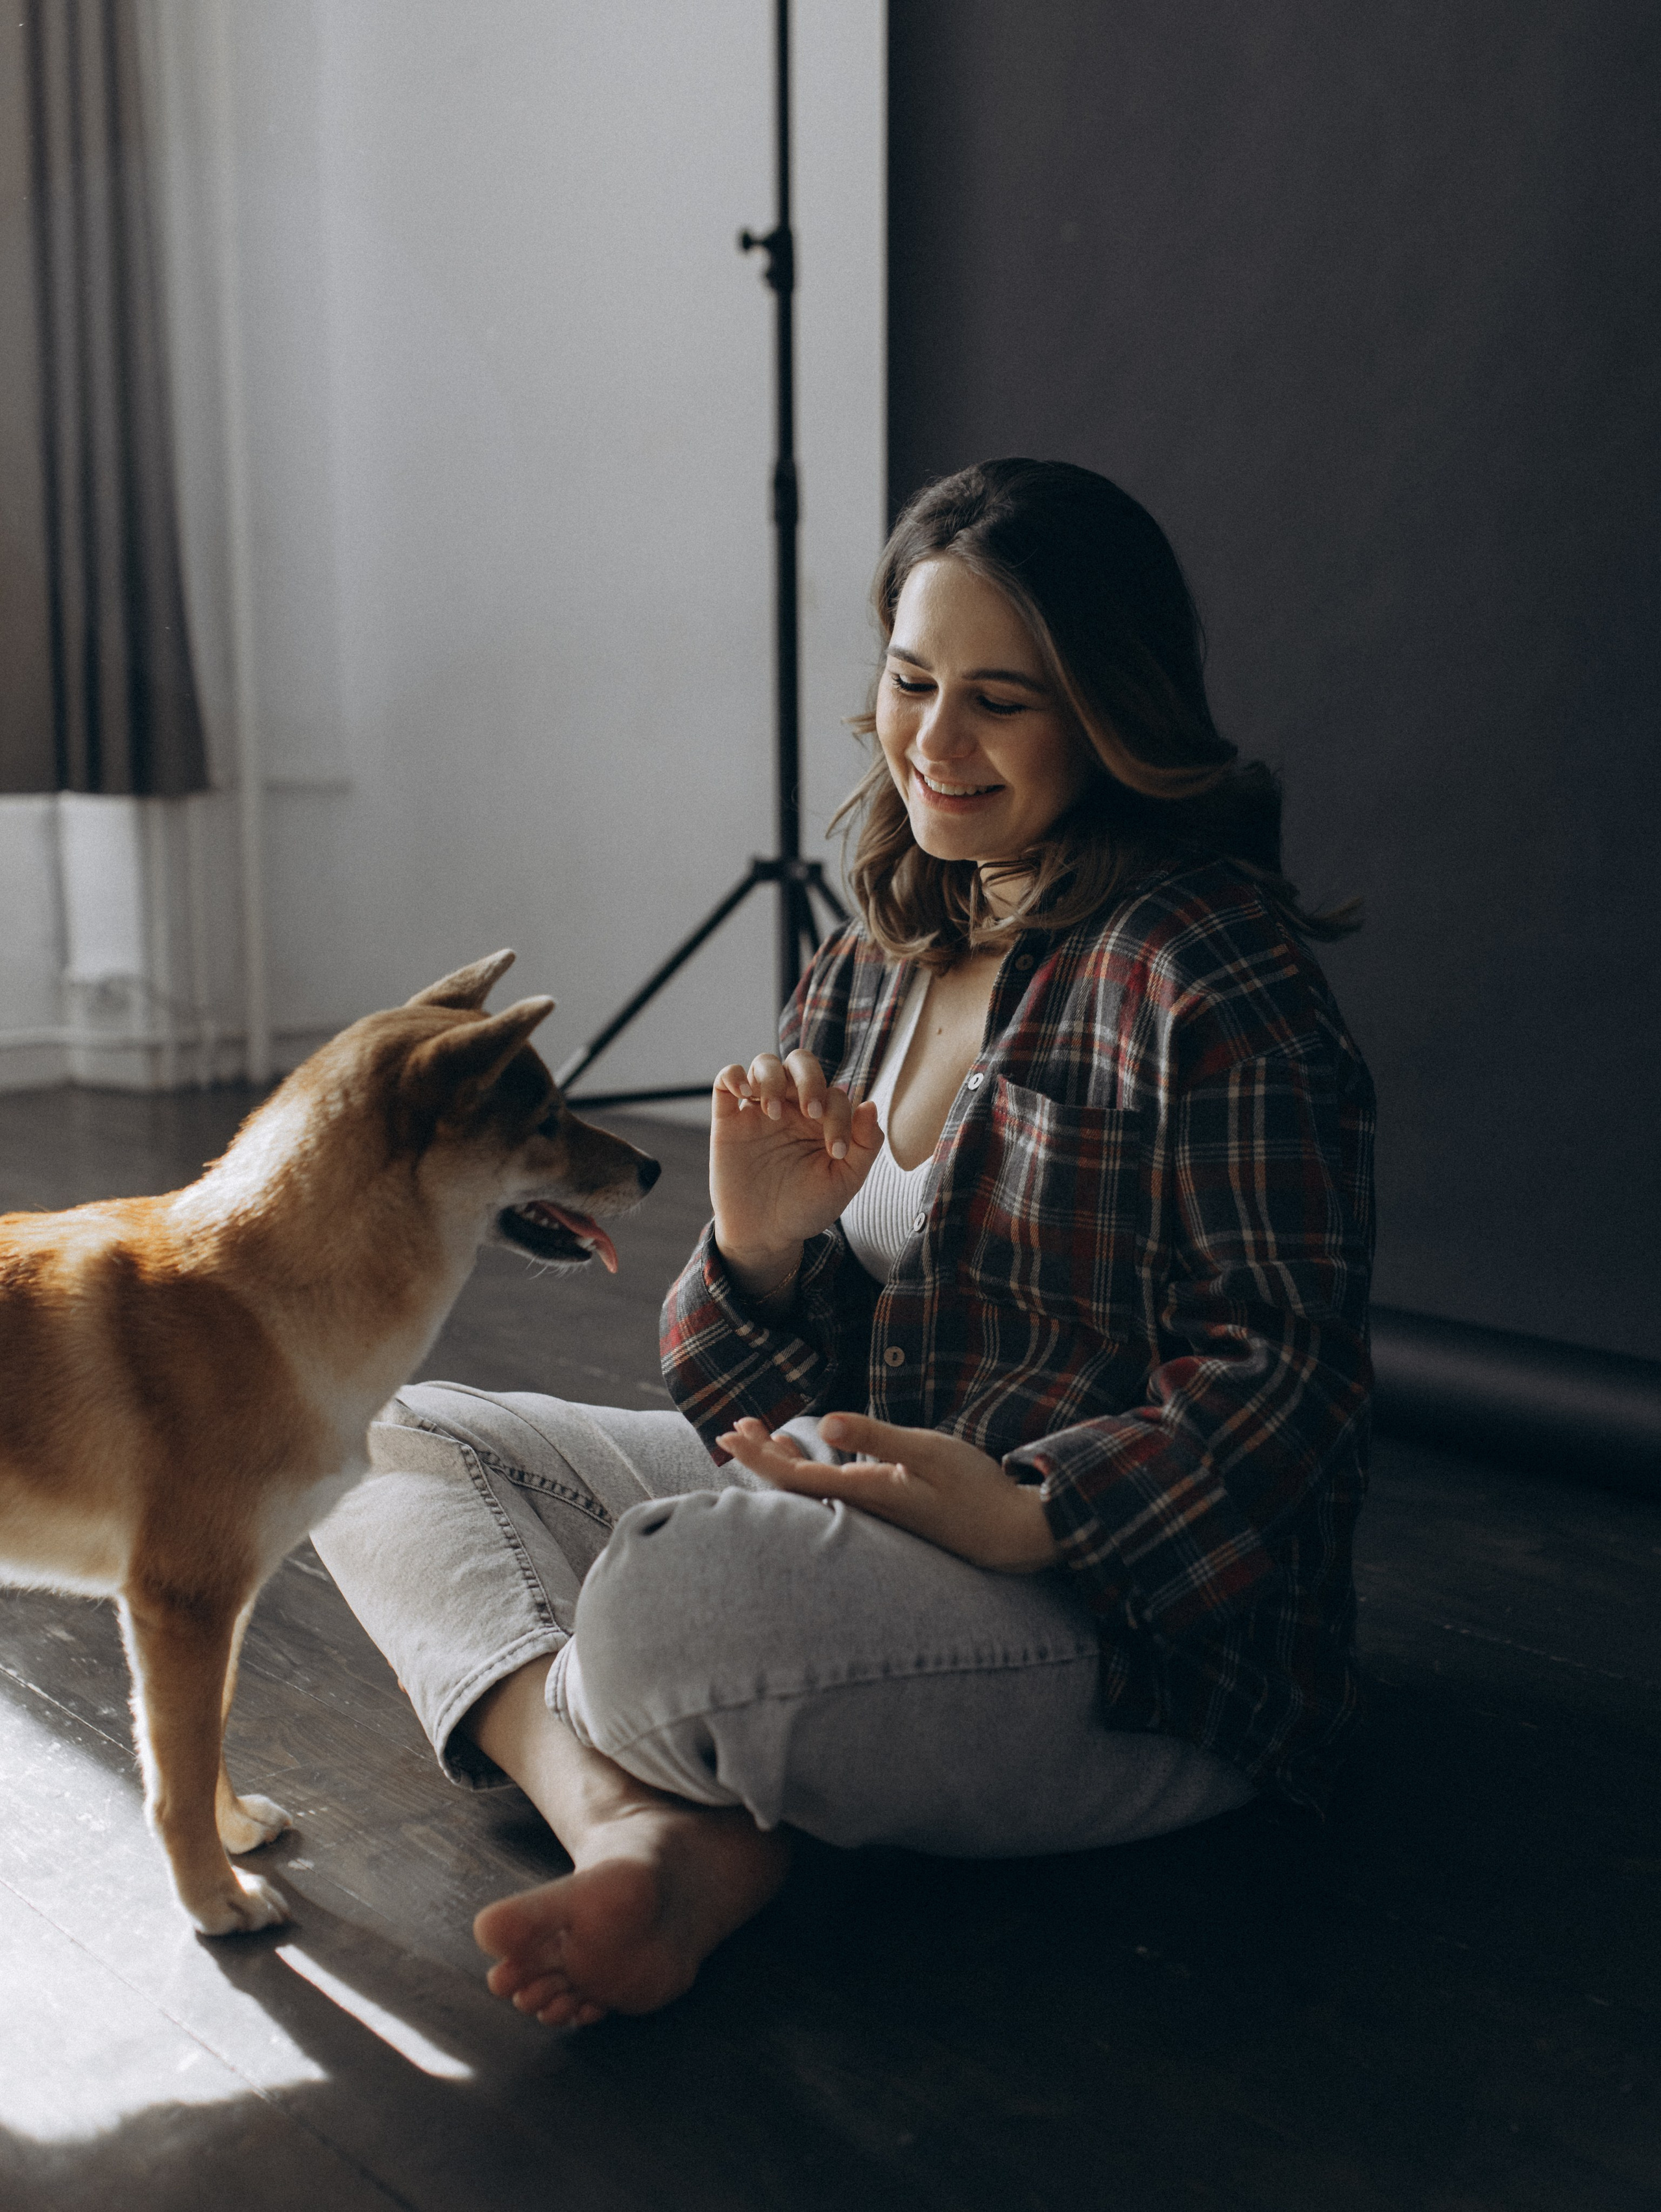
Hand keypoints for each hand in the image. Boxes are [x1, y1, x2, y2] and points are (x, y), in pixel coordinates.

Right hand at [710, 1050, 882, 1292]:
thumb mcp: (844, 1182)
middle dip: (809, 1079)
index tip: (836, 1152)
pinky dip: (734, 1076)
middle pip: (800, 1063)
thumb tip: (870, 1104)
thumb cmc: (806, 1207)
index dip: (840, 1116)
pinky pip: (725, 1079)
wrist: (765, 1234)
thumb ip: (865, 1145)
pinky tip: (745, 1094)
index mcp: (821, 1119)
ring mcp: (758, 1111)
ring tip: (774, 1113)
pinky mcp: (728, 1120)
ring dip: (773, 1078)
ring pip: (764, 1064)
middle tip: (811, 1112)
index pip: (834, 1094)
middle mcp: (792, 1108)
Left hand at [716, 1412, 1059, 1573]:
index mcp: (865, 1493)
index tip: (729, 1435)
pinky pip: (832, 1488)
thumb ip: (876, 1437)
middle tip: (732, 1428)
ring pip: (811, 1487)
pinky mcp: (886, 1508)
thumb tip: (825, 1423)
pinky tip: (805, 1451)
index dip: (759, 1457)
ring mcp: (872, 1511)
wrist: (1009, 1533)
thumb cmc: (974, 1489)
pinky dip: (809, 1466)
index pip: (795, 1477)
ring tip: (757, 1434)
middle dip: (760, 1456)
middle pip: (794, 1485)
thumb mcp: (928, 1453)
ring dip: (781, 1460)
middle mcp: (861, 1507)